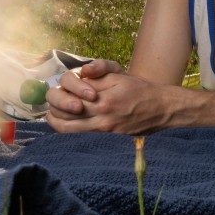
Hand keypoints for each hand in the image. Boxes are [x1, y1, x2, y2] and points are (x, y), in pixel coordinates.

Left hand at [46, 67, 175, 133]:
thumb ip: (96, 75)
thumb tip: (77, 74)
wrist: (161, 110)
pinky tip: (68, 122)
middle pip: (61, 113)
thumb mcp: (118, 76)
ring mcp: (102, 131)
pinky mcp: (105, 139)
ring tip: (56, 112)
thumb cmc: (140, 90)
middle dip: (54, 104)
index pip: (67, 94)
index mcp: (103, 98)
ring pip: (64, 129)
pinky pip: (76, 137)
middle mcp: (100, 116)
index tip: (64, 87)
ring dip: (56, 119)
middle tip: (55, 100)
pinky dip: (66, 130)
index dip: (61, 90)